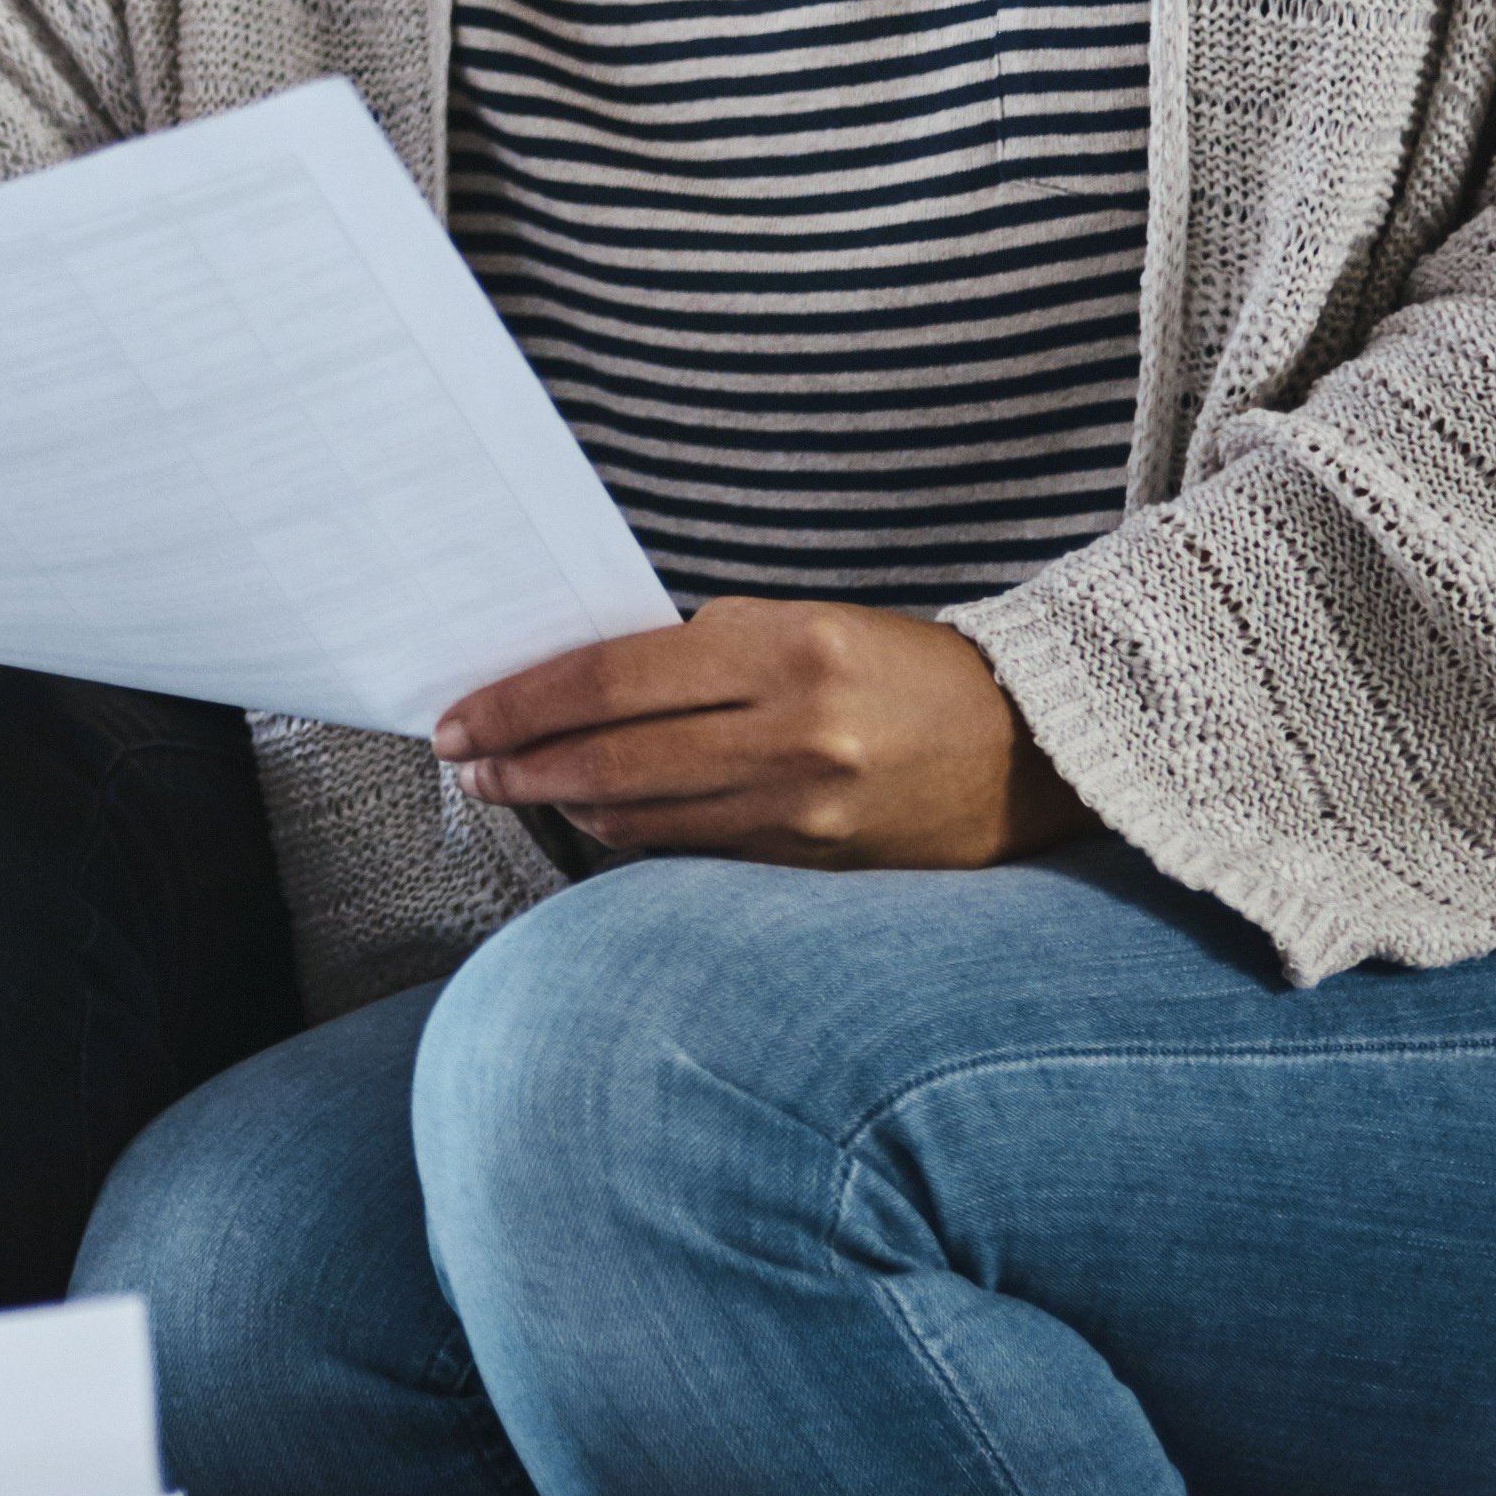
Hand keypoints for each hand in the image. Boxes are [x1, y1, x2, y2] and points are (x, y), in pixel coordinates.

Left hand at [434, 600, 1083, 870]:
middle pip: (610, 759)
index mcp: (786, 650)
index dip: (520, 703)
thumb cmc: (903, 669)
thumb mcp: (804, 628)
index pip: (610, 679)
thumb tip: (581, 693)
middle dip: (521, 763)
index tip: (461, 718)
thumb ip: (700, 656)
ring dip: (564, 806)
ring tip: (515, 787)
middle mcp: (794, 734)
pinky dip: (636, 835)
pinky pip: (694, 852)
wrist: (1034, 748)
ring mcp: (805, 812)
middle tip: (466, 763)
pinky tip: (599, 819)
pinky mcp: (816, 867)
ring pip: (642, 817)